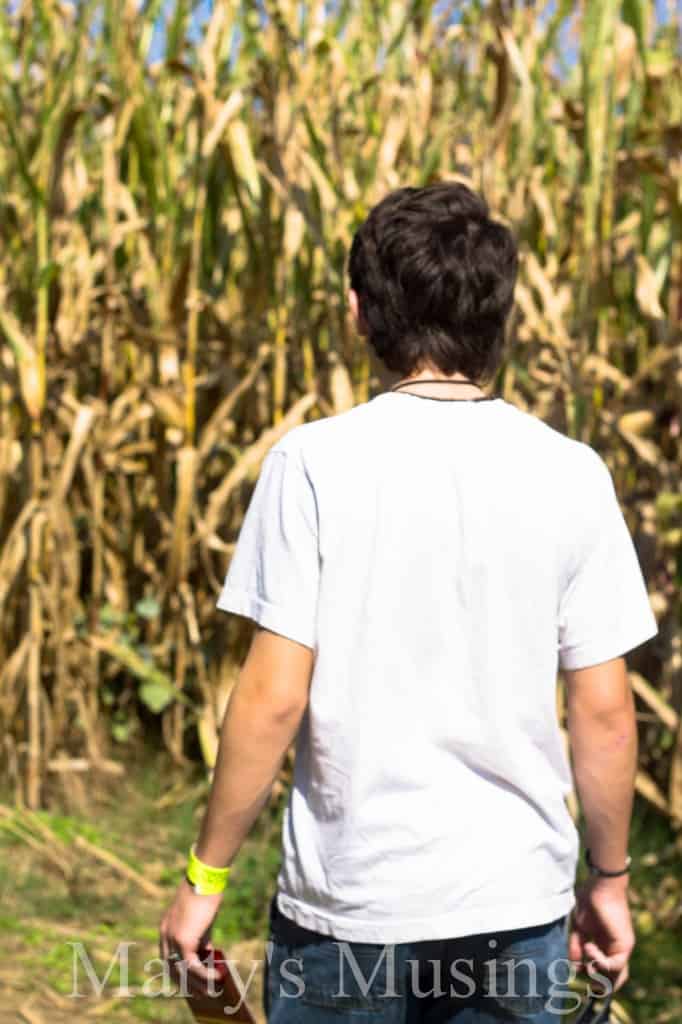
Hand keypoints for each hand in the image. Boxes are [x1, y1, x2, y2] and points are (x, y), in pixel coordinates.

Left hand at [159, 877, 222, 982]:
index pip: (167, 958)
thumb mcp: (200, 920)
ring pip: (182, 971)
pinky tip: (216, 977)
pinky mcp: (183, 940)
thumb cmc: (205, 895)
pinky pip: (192, 965)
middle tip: (200, 994)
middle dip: (186, 984)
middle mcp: (165, 935)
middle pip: (171, 969)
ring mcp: (172, 938)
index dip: (177, 972)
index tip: (188, 983)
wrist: (205, 879)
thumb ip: (201, 937)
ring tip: (211, 991)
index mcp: (165, 929)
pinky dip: (204, 974)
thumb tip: (207, 954)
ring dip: (197, 983)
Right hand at [569, 876, 633, 992]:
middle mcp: (616, 949)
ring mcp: (622, 948)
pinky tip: (589, 947)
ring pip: (616, 976)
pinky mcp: (625, 945)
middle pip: (615, 979)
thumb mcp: (579, 927)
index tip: (578, 973)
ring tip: (586, 964)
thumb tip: (574, 965)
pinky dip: (599, 961)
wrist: (601, 885)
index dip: (594, 977)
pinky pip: (614, 965)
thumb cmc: (589, 900)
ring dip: (597, 974)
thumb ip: (576, 946)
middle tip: (586, 980)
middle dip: (600, 986)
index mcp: (605, 945)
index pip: (606, 971)